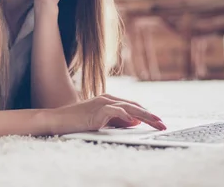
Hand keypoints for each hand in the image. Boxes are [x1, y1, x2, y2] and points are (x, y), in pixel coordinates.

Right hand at [47, 94, 166, 134]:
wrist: (59, 120)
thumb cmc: (78, 121)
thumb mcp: (102, 121)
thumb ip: (118, 121)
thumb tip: (135, 122)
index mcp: (109, 100)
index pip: (133, 106)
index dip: (147, 114)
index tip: (158, 122)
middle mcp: (108, 98)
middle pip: (134, 106)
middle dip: (150, 116)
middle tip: (163, 124)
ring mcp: (102, 103)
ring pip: (128, 107)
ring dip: (144, 116)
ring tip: (156, 123)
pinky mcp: (96, 110)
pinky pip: (114, 111)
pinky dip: (125, 115)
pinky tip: (134, 121)